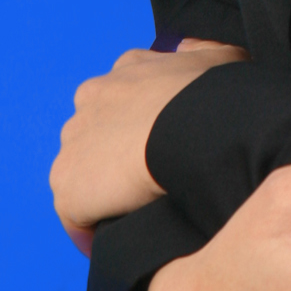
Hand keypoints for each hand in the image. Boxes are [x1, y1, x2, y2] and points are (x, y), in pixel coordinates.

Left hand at [51, 38, 248, 251]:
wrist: (192, 128)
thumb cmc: (211, 95)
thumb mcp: (222, 57)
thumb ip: (202, 51)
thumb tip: (188, 50)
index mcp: (123, 71)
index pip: (120, 100)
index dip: (137, 124)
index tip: (156, 144)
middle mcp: (89, 101)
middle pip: (96, 135)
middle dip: (116, 155)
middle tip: (150, 178)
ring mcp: (73, 145)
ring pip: (83, 174)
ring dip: (103, 191)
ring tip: (134, 212)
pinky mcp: (68, 188)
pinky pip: (76, 217)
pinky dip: (91, 230)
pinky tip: (115, 239)